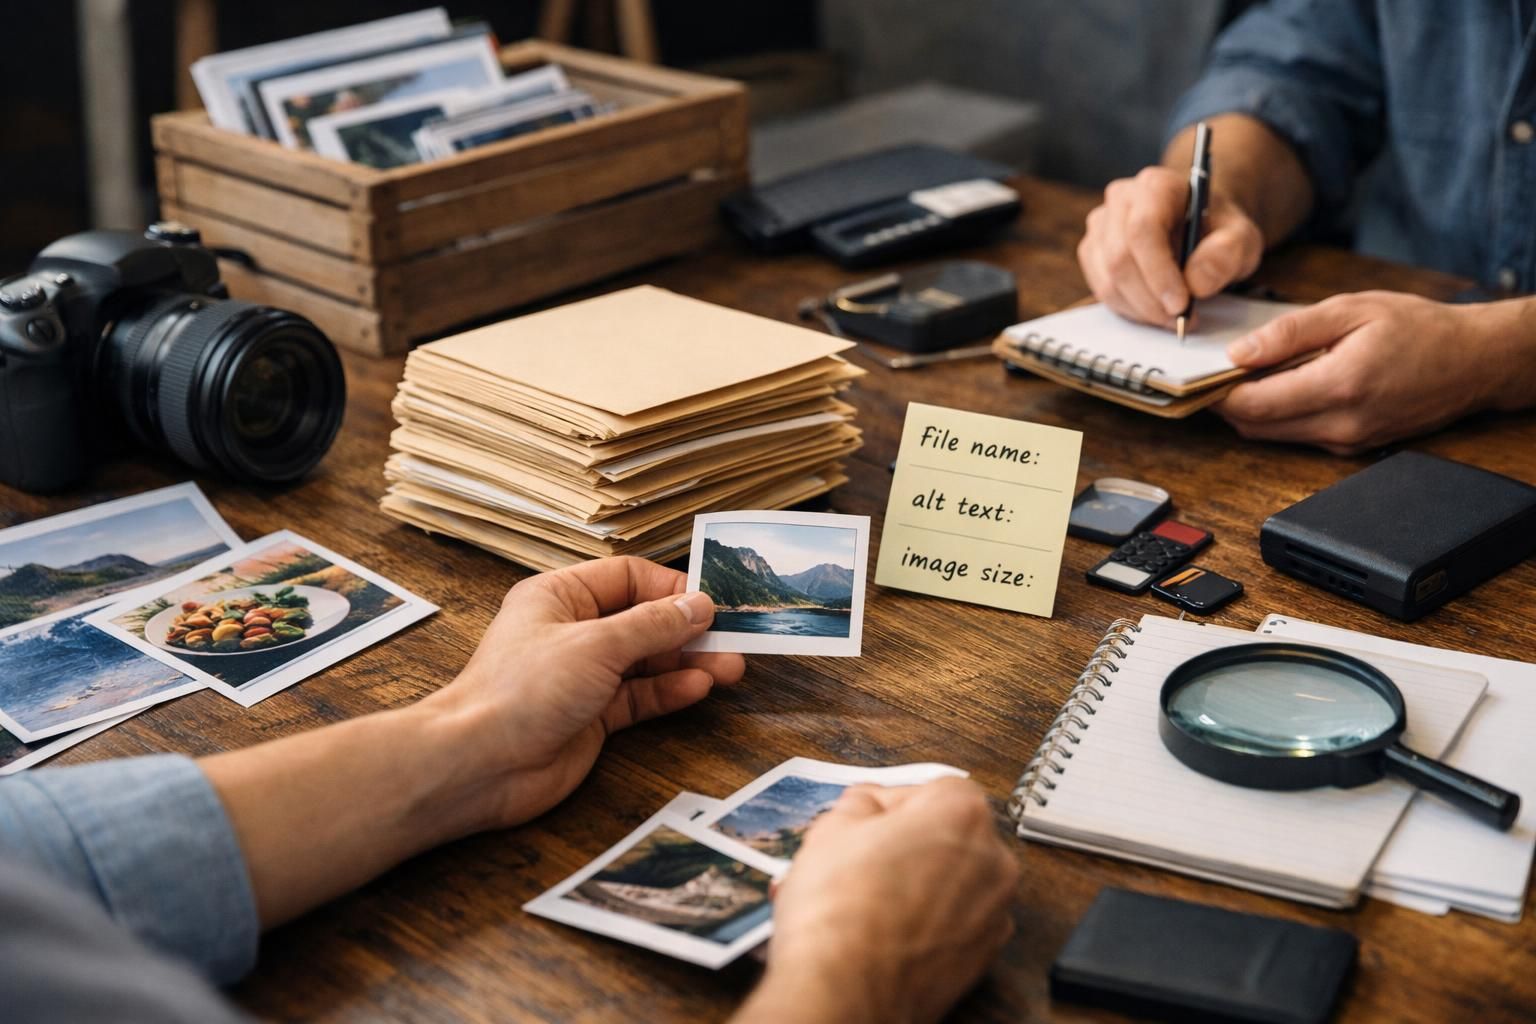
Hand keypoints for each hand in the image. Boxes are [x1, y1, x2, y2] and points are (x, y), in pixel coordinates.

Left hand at [420, 557, 745, 831]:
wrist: (481, 764)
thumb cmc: (521, 691)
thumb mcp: (597, 645)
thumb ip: (653, 625)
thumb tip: (698, 605)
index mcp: (560, 597)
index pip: (627, 578)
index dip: (671, 588)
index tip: (712, 602)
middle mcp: (572, 632)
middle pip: (642, 620)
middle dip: (687, 629)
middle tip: (733, 638)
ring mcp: (582, 676)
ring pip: (646, 661)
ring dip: (687, 662)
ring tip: (730, 667)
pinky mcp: (591, 716)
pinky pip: (639, 696)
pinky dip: (669, 691)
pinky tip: (699, 687)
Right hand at [736, 778, 1018, 1023]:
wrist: (845, 992)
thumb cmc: (839, 909)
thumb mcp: (831, 826)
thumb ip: (861, 802)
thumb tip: (869, 805)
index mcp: (963, 812)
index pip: (930, 789)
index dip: (889, 805)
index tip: (863, 823)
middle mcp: (993, 859)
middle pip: (949, 835)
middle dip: (909, 843)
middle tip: (862, 860)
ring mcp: (995, 913)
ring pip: (953, 880)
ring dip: (919, 883)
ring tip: (869, 900)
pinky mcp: (985, 958)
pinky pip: (956, 923)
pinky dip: (929, 923)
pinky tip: (887, 931)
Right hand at [1078, 166, 1263, 326]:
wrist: (1201, 231)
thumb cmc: (1219, 232)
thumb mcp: (1242, 239)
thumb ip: (1228, 254)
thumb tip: (1196, 282)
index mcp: (1157, 186)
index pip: (1143, 229)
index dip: (1158, 272)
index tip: (1180, 304)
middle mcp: (1121, 199)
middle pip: (1119, 257)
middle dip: (1150, 299)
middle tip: (1180, 319)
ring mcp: (1101, 225)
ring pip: (1108, 279)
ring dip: (1141, 308)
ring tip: (1173, 317)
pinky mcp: (1092, 251)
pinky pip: (1101, 290)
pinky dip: (1129, 309)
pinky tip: (1155, 309)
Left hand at [1216, 291, 1527, 452]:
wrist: (1474, 361)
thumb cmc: (1419, 328)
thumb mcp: (1351, 310)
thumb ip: (1291, 332)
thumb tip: (1239, 352)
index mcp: (1339, 386)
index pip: (1254, 404)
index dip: (1217, 392)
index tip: (1199, 373)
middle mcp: (1341, 424)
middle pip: (1255, 427)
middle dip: (1228, 402)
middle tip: (1214, 372)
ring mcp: (1347, 441)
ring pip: (1273, 436)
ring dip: (1252, 410)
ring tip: (1247, 374)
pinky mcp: (1352, 447)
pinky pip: (1299, 436)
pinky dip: (1281, 415)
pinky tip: (1284, 386)